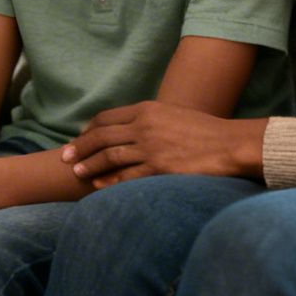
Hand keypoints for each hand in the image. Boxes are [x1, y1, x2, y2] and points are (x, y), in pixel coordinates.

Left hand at [61, 101, 264, 186]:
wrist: (230, 144)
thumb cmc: (206, 131)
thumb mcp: (172, 115)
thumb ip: (150, 120)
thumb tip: (131, 130)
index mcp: (147, 110)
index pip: (106, 117)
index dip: (88, 129)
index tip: (79, 138)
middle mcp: (144, 126)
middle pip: (101, 136)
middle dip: (79, 147)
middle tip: (64, 156)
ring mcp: (151, 148)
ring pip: (109, 156)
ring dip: (89, 165)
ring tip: (76, 172)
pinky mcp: (160, 169)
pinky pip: (127, 176)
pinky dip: (109, 181)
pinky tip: (99, 186)